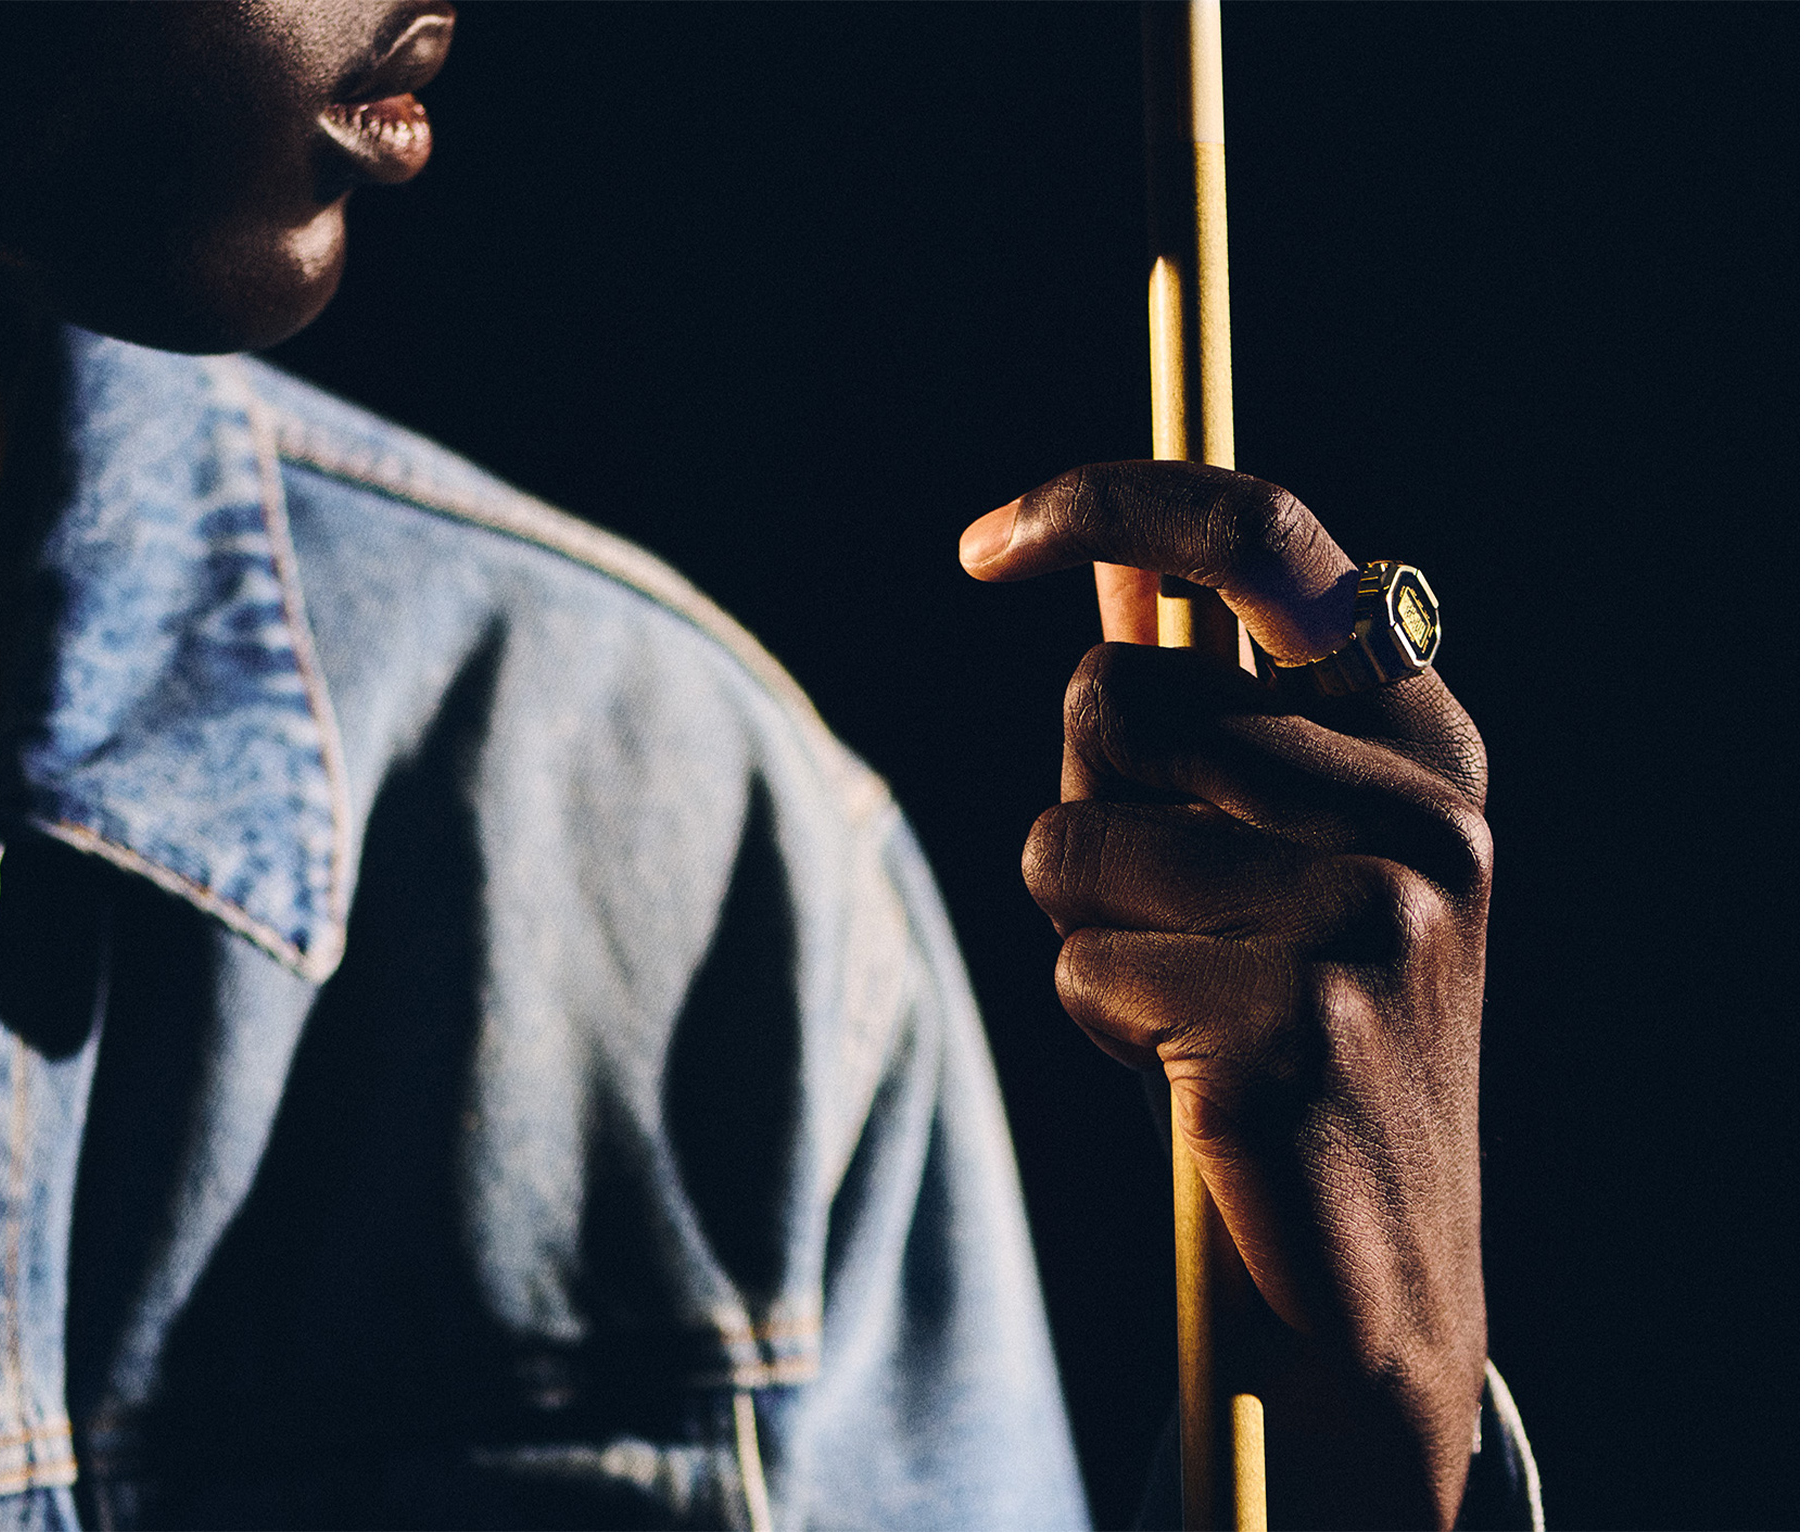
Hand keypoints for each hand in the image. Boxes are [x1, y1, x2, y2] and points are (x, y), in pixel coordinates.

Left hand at [961, 462, 1490, 1529]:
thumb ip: (1214, 712)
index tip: (984, 541)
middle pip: (1113, 698)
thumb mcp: (1288, 854)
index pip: (1265, 539)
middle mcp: (1419, 813)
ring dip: (1081, 919)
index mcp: (1425, 746)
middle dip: (1082, 797)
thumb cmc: (1300, 1037)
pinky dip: (1096, 1014)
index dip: (1113, 500)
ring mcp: (1367, 917)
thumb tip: (1106, 573)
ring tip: (1182, 997)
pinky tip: (1188, 1074)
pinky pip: (1081, 960)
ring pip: (1071, 833)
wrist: (1375, 1281)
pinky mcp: (1292, 1022)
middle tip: (1155, 904)